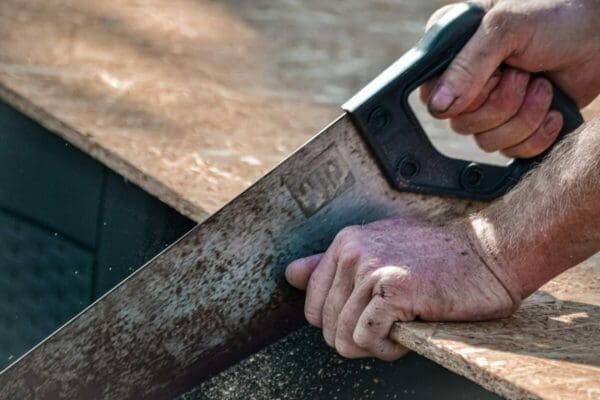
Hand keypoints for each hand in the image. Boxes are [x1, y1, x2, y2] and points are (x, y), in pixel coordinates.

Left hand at [285, 217, 520, 360]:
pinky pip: (366, 339)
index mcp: (345, 243)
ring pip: (343, 337)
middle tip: (391, 326)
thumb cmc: (440, 259)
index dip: (340, 324)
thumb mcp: (380, 247)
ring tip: (401, 329)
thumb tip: (290, 274)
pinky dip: (386, 348)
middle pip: (326, 326)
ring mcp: (371, 270)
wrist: (488, 255)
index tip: (370, 319)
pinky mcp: (392, 291)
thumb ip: (331, 263)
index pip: (313, 305)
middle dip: (357, 338)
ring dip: (373, 346)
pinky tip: (408, 332)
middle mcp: (352, 252)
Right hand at [420, 0, 599, 157]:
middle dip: (504, 104)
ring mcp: (489, 107)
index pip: (435, 100)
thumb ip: (468, 65)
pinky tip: (552, 110)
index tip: (496, 73)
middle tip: (525, 74)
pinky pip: (511, 153)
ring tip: (543, 86)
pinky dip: (538, 135)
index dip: (467, 96)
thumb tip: (439, 106)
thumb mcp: (506, 29)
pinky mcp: (514, 127)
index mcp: (451, 55)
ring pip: (486, 142)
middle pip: (462, 124)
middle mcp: (464, 84)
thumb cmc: (556, 16)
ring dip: (525, 117)